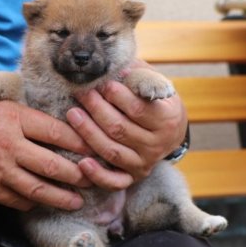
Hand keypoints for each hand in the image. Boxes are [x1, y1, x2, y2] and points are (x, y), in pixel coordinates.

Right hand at [0, 87, 91, 210]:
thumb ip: (23, 109)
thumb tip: (51, 117)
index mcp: (13, 118)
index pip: (56, 132)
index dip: (79, 141)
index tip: (93, 149)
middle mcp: (9, 145)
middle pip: (52, 164)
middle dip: (77, 174)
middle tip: (93, 179)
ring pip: (37, 189)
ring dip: (61, 197)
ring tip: (77, 201)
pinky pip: (16, 200)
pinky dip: (32, 203)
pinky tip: (43, 203)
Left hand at [66, 62, 186, 190]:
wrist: (172, 134)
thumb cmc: (160, 105)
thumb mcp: (160, 87)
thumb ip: (141, 76)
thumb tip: (117, 65)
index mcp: (166, 119)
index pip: (137, 108)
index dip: (117, 96)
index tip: (103, 83)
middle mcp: (156, 145)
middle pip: (119, 128)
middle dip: (96, 109)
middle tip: (81, 93)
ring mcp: (144, 163)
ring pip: (111, 151)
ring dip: (89, 133)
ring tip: (72, 114)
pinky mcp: (133, 176)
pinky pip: (114, 181)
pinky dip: (98, 175)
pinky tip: (82, 163)